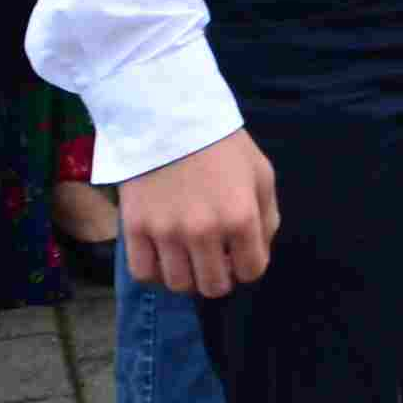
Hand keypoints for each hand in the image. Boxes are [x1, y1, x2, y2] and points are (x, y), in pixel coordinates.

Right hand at [125, 130, 278, 298]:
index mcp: (241, 217)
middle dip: (219, 277)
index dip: (248, 265)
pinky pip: (143, 273)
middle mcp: (204, 232)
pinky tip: (162, 254)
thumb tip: (259, 251)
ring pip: (179, 285)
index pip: (251, 272)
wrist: (169, 116)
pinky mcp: (135, 229)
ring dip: (187, 276)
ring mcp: (167, 233)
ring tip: (187, 255)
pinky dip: (155, 271)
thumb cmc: (221, 144)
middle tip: (214, 258)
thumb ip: (267, 217)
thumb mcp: (260, 173)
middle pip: (214, 286)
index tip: (239, 252)